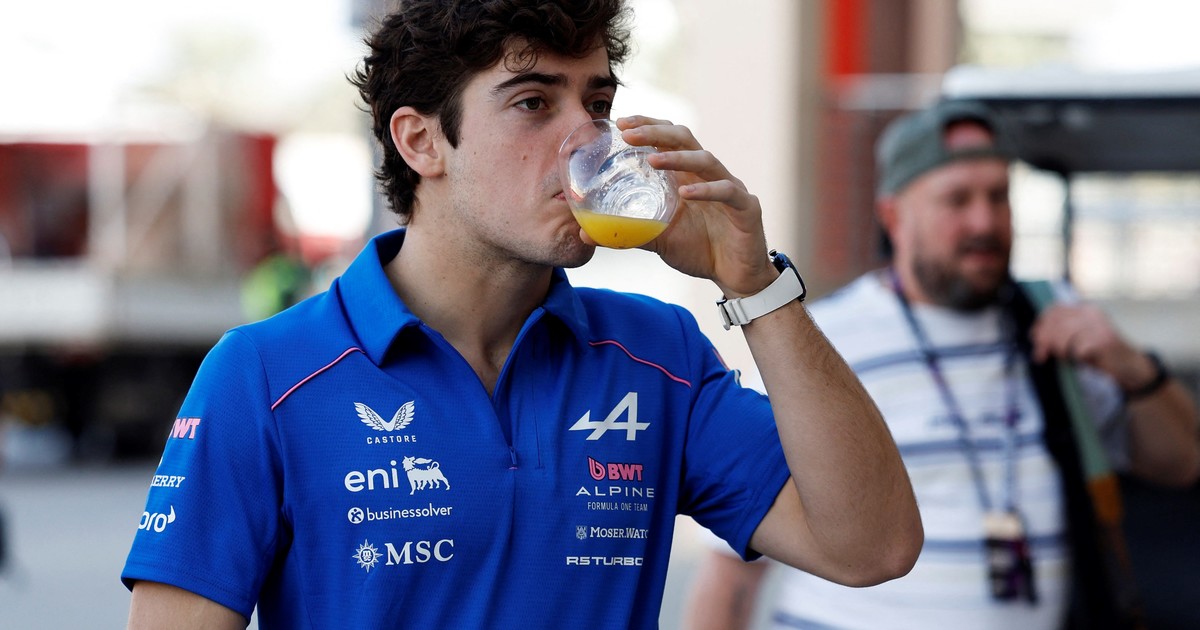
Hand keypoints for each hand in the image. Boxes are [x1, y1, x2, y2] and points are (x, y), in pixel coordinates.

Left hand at [613, 115, 775, 296]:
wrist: (735, 277)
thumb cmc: (699, 250)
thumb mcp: (657, 240)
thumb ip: (627, 233)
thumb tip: (585, 235)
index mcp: (688, 175)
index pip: (668, 138)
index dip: (647, 126)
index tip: (621, 122)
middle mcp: (708, 174)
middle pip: (684, 138)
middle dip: (656, 131)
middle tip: (629, 133)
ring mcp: (729, 188)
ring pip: (706, 160)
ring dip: (678, 157)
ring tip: (652, 160)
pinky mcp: (746, 208)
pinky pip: (727, 192)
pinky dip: (706, 191)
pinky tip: (686, 194)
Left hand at [1029, 303, 1155, 390]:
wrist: (1129, 367)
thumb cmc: (1099, 354)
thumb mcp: (1076, 340)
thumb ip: (1059, 334)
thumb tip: (1035, 337)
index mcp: (1083, 309)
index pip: (1054, 310)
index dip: (1041, 324)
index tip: (1034, 339)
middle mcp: (1091, 313)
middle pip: (1056, 322)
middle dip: (1044, 340)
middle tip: (1041, 355)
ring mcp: (1099, 325)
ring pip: (1064, 335)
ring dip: (1059, 350)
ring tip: (1064, 357)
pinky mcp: (1104, 340)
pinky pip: (1078, 349)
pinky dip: (1075, 357)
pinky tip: (1081, 360)